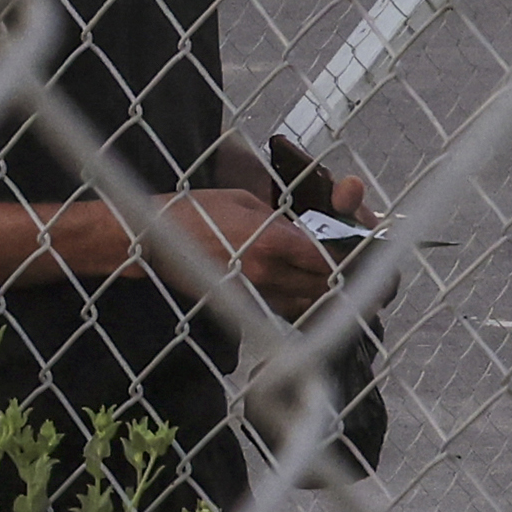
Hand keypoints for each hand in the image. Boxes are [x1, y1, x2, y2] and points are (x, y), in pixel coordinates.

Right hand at [151, 191, 347, 318]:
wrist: (157, 239)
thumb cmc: (199, 212)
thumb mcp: (245, 201)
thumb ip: (280, 220)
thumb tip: (304, 233)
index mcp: (273, 242)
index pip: (326, 259)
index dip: (345, 258)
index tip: (354, 253)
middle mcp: (268, 272)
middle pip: (321, 286)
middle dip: (338, 278)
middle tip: (348, 269)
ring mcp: (255, 293)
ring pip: (305, 302)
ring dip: (319, 292)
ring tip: (326, 280)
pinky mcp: (242, 304)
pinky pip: (282, 309)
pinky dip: (296, 301)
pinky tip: (297, 289)